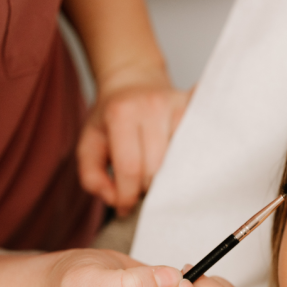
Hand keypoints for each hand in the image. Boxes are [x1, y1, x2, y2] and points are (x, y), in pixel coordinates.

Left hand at [77, 73, 190, 216]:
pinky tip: (180, 162)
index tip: (125, 207)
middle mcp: (152, 106)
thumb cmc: (112, 117)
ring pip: (180, 162)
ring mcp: (179, 107)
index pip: (130, 168)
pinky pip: (198, 146)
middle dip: (147, 188)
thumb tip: (116, 201)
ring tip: (157, 175)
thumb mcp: (88, 143)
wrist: (134, 79)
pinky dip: (189, 161)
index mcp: (121, 114)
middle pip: (157, 168)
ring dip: (168, 177)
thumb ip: (91, 177)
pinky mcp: (197, 110)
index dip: (127, 196)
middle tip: (140, 188)